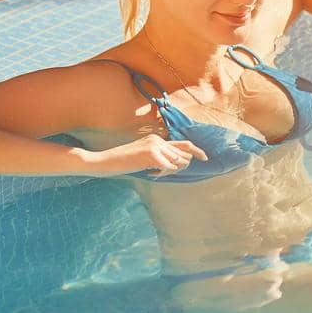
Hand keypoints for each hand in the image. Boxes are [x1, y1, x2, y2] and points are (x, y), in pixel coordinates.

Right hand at [86, 133, 208, 177]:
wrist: (105, 161)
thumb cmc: (123, 163)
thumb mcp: (144, 159)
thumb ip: (160, 159)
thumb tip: (178, 163)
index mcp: (157, 140)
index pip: (184, 144)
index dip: (197, 151)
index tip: (205, 157)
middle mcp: (158, 139)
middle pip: (184, 155)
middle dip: (179, 167)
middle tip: (160, 173)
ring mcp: (155, 145)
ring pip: (178, 162)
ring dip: (170, 171)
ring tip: (154, 172)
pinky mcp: (151, 153)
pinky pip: (169, 166)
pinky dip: (163, 173)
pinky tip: (151, 173)